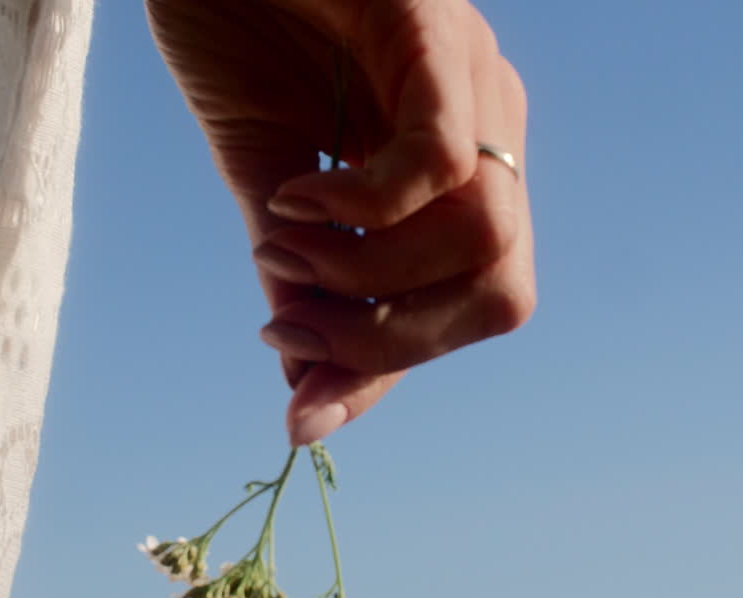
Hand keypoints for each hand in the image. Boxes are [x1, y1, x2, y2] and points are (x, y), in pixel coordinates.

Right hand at [147, 0, 534, 445]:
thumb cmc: (240, 37)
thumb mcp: (268, 187)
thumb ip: (301, 282)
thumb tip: (306, 397)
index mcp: (457, 171)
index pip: (470, 302)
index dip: (392, 368)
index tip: (304, 414)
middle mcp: (486, 129)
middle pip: (502, 289)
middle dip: (390, 342)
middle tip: (288, 324)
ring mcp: (471, 78)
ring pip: (481, 235)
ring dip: (367, 277)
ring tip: (281, 247)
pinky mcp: (434, 28)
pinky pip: (438, 158)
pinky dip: (362, 206)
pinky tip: (297, 193)